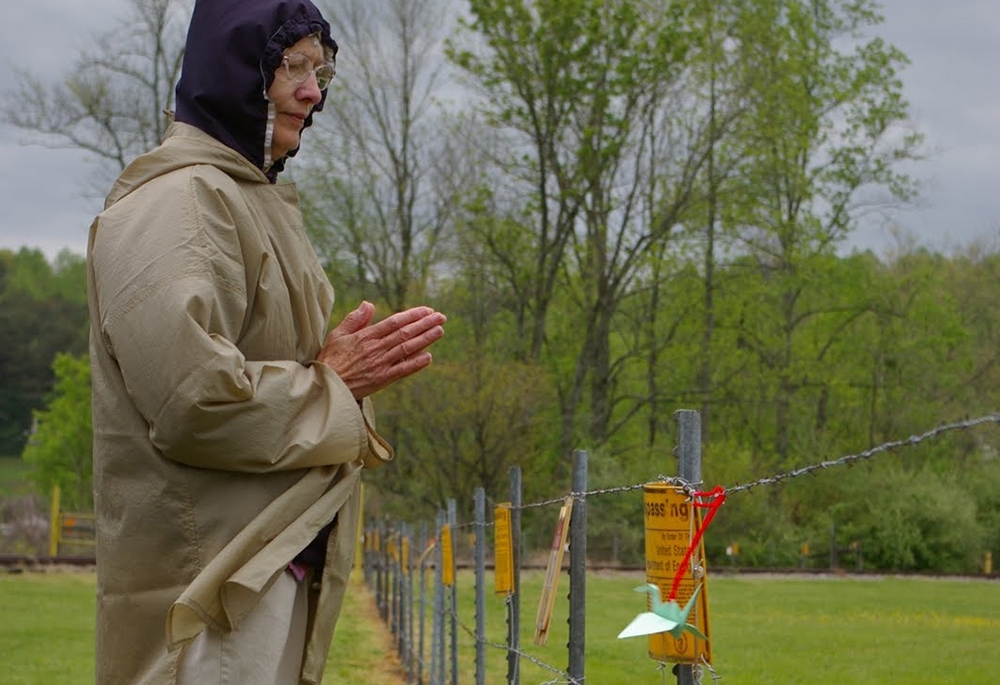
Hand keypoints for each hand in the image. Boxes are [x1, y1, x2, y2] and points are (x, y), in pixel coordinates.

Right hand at [316, 301, 445, 398]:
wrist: (324, 386)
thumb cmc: (330, 360)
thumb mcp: (338, 335)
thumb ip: (355, 319)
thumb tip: (369, 304)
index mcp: (365, 336)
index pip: (394, 322)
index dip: (412, 315)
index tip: (427, 310)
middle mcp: (375, 348)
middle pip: (404, 333)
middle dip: (425, 324)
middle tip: (441, 316)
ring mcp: (380, 364)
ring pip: (406, 348)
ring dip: (425, 339)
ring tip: (440, 330)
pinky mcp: (381, 380)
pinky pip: (402, 370)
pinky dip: (416, 363)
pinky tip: (428, 357)